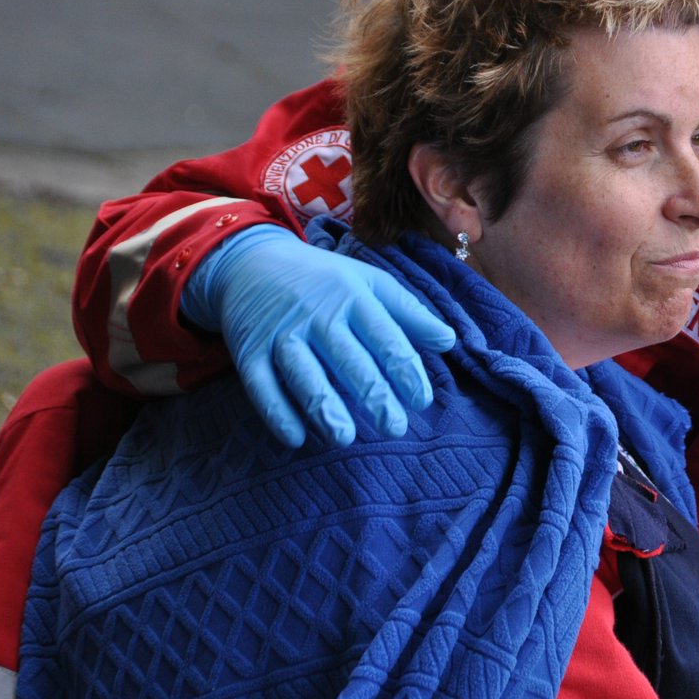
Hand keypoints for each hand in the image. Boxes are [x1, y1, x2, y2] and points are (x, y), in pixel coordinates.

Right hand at [182, 224, 456, 446]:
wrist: (252, 261)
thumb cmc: (324, 279)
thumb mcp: (369, 283)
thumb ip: (409, 313)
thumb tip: (449, 341)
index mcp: (353, 297)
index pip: (385, 337)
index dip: (405, 370)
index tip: (422, 401)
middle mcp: (317, 315)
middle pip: (348, 359)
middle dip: (373, 394)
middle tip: (395, 427)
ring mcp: (281, 333)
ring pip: (303, 373)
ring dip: (323, 407)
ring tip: (344, 437)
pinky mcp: (249, 350)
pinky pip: (261, 385)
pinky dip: (276, 412)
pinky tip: (295, 438)